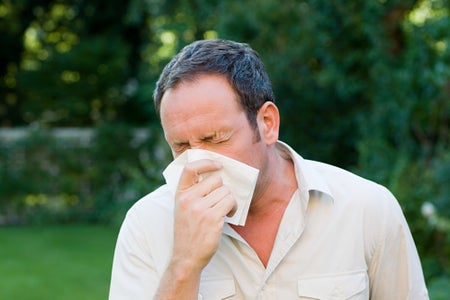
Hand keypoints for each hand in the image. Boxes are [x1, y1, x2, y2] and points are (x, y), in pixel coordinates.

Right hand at [171, 159, 236, 273]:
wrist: (186, 257)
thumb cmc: (188, 232)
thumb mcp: (183, 208)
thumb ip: (193, 192)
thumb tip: (216, 176)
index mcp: (180, 194)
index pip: (190, 168)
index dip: (206, 162)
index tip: (218, 165)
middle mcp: (188, 199)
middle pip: (216, 180)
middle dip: (223, 189)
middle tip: (221, 201)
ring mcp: (200, 208)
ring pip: (226, 191)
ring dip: (230, 201)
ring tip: (224, 211)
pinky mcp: (212, 218)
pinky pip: (230, 201)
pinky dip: (233, 208)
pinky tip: (228, 216)